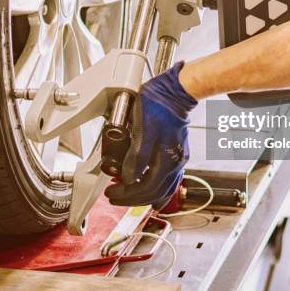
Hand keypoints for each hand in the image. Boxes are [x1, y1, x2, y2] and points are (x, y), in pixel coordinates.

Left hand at [105, 62, 197, 207]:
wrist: (175, 92)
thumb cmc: (158, 106)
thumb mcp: (142, 128)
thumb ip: (137, 155)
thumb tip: (129, 177)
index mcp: (167, 159)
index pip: (145, 188)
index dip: (126, 193)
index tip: (111, 192)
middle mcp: (175, 163)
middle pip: (154, 192)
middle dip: (131, 198)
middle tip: (114, 196)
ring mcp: (178, 159)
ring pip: (163, 189)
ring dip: (144, 196)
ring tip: (128, 196)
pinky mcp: (177, 153)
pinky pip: (170, 181)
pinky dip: (159, 191)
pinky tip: (155, 195)